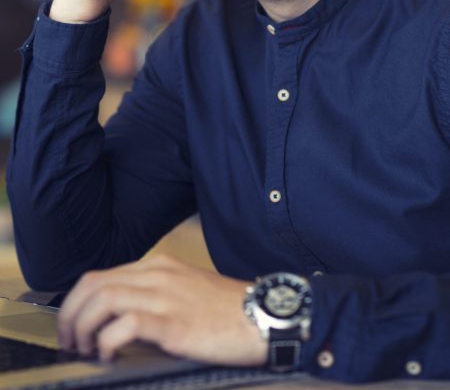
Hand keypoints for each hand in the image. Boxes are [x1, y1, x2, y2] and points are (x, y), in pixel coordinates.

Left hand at [58, 254, 267, 365]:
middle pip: (93, 284)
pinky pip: (125, 324)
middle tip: (68, 340)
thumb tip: (120, 318)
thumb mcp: (186, 290)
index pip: (101, 275)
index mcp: (159, 266)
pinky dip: (107, 341)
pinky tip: (108, 355)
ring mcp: (165, 296)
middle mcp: (158, 274)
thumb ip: (154, 294)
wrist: (263, 316)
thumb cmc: (227, 309)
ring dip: (82, 327)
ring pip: (103, 299)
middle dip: (70, 314)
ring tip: (83, 349)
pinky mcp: (173, 322)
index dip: (76, 302)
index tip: (72, 325)